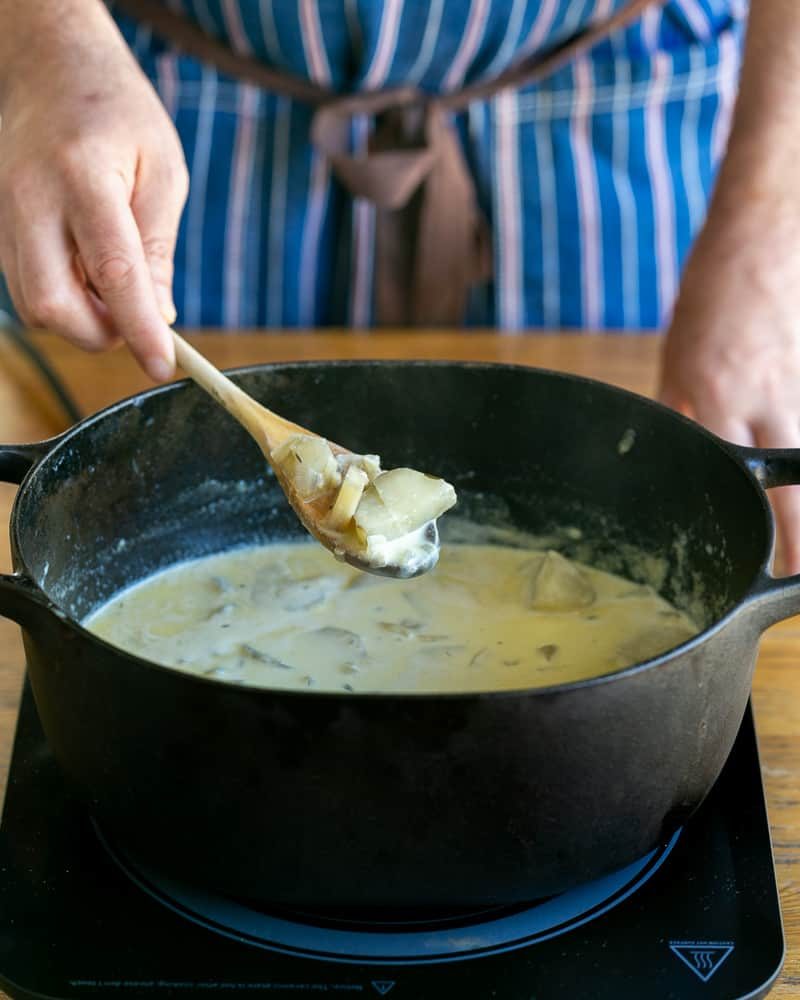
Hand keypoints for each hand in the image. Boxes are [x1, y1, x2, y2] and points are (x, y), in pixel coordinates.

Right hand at [0, 10, 187, 379]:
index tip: (163, 365)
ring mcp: (2, 215)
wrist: (47, 63)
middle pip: (52, 306)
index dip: (139, 329)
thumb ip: (158, 246)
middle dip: (100, 333)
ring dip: (81, 318)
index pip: (113, 273)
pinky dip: (62, 298)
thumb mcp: (162, 169)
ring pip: (33, 306)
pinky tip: (85, 270)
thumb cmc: (117, 111)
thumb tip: (159, 316)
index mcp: (82, 177)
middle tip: (136, 316)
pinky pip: (24, 288)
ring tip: (113, 282)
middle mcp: (29, 200)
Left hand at [659, 196, 799, 574]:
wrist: (764, 229)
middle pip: (799, 496)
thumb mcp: (676, 357)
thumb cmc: (712, 291)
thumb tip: (676, 456)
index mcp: (716, 397)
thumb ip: (680, 412)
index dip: (754, 536)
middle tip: (795, 585)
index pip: (735, 486)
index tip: (760, 574)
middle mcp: (769, 400)